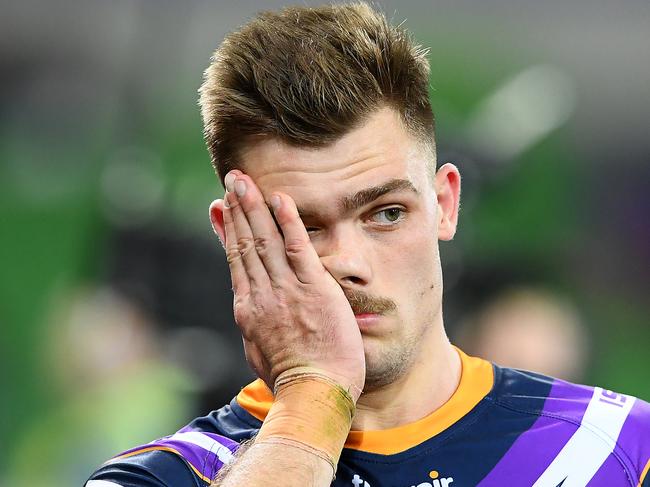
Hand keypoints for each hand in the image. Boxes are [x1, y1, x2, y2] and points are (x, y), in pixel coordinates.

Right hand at [210, 170, 364, 399]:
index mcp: (248, 308)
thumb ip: (254, 327)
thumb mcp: (260, 352)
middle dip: (238, 207)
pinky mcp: (313, 289)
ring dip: (254, 206)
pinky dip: (288, 222)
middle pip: (245, 242)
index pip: (236, 259)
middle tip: (231, 178)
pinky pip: (299, 248)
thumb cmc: (291, 379)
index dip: (228, 229)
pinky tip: (280, 199)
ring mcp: (286, 290)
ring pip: (265, 239)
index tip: (221, 208)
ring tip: (244, 179)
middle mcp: (261, 294)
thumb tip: (248, 316)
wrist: (313, 394)